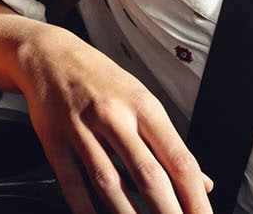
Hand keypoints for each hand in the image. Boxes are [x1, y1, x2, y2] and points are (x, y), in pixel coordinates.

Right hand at [14, 26, 210, 213]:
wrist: (49, 54)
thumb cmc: (100, 79)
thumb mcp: (141, 99)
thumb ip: (169, 143)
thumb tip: (203, 183)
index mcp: (143, 106)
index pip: (178, 158)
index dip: (195, 197)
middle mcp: (113, 116)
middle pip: (147, 174)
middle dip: (167, 213)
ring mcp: (81, 128)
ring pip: (109, 182)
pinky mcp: (54, 140)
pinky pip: (71, 181)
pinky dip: (84, 207)